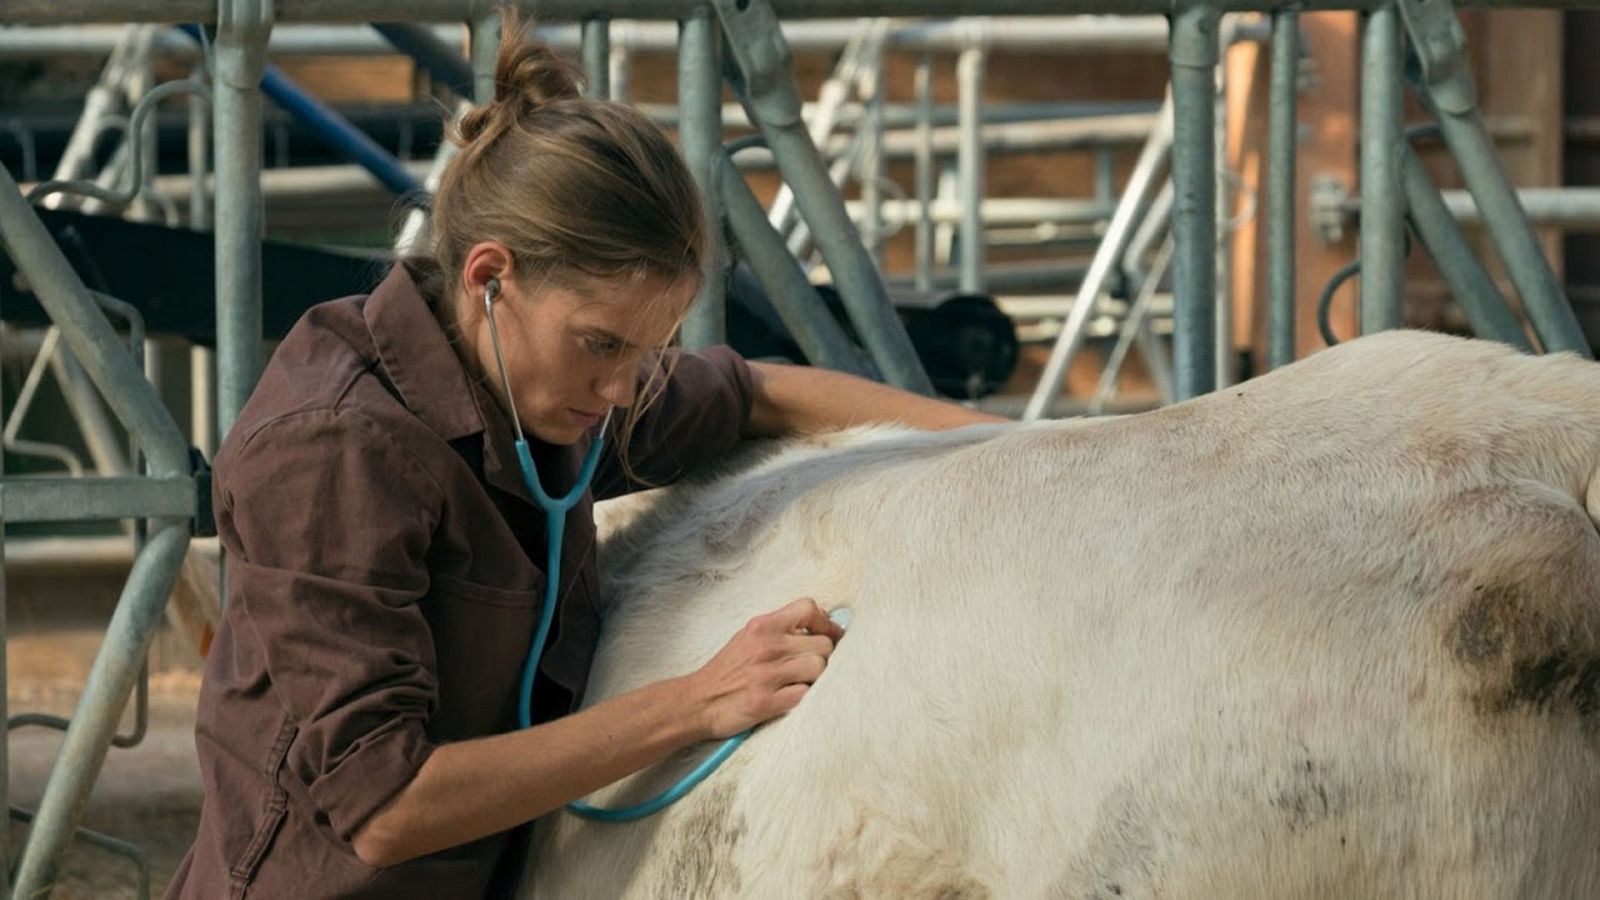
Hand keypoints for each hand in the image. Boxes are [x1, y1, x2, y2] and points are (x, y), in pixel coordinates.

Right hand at [685, 598, 844, 739]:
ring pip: (819, 669)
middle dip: (823, 657)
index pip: (809, 608)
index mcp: (761, 626)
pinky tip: (790, 697)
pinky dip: (804, 698)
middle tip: (809, 667)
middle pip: (823, 644)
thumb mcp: (748, 637)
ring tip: (800, 682)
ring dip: (815, 678)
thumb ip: (780, 628)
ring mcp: (767, 674)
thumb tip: (821, 623)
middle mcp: (766, 646)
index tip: (829, 635)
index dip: (826, 623)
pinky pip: (806, 695)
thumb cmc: (726, 670)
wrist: (697, 701)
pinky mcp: (766, 702)